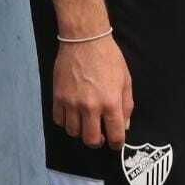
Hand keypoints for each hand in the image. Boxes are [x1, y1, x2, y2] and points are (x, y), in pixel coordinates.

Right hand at [52, 35, 132, 149]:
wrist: (84, 41)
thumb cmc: (109, 58)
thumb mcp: (125, 80)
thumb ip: (126, 105)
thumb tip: (125, 125)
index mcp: (110, 102)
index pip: (114, 134)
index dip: (117, 143)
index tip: (116, 143)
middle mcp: (90, 107)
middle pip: (91, 140)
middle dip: (97, 142)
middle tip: (100, 137)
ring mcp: (71, 104)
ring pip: (73, 132)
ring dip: (81, 132)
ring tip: (86, 123)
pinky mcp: (57, 98)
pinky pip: (59, 121)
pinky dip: (66, 122)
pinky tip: (73, 115)